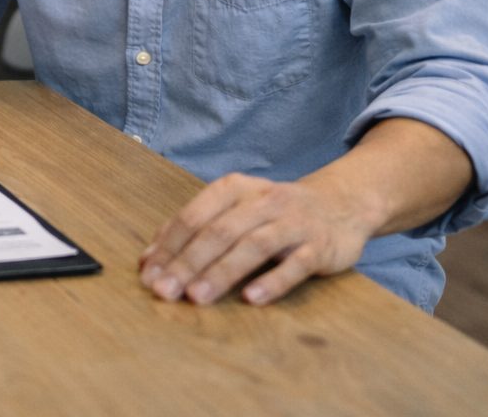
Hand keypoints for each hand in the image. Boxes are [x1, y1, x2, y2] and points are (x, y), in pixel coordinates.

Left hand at [138, 172, 376, 305]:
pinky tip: (252, 298)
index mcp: (234, 189)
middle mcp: (262, 201)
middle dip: (187, 263)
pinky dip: (273, 281)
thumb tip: (148, 259)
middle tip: (164, 291)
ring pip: (253, 246)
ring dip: (221, 272)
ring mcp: (293, 223)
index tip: (148, 274)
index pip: (193, 217)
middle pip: (218, 232)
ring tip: (196, 297)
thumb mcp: (232, 210)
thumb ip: (193, 230)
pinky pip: (296, 264)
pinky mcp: (320, 246)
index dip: (169, 246)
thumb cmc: (272, 212)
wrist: (339, 204)